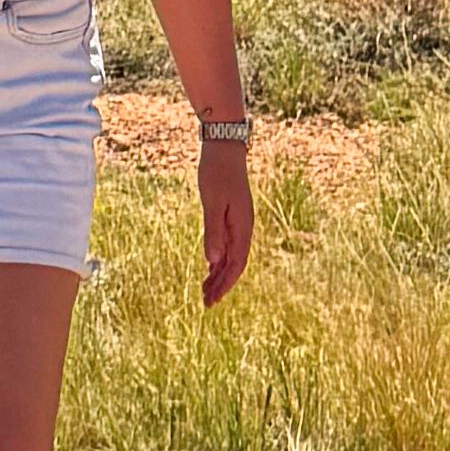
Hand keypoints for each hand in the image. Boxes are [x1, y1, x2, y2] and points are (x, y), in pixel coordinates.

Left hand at [197, 127, 254, 310]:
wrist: (224, 147)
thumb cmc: (217, 172)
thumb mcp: (212, 202)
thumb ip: (214, 231)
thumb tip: (214, 261)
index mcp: (242, 226)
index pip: (236, 264)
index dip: (224, 284)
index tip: (212, 300)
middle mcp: (244, 227)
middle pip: (235, 264)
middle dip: (221, 285)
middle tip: (206, 304)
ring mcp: (239, 221)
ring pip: (231, 256)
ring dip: (219, 274)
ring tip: (206, 291)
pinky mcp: (231, 215)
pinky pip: (228, 244)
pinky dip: (219, 259)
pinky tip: (210, 267)